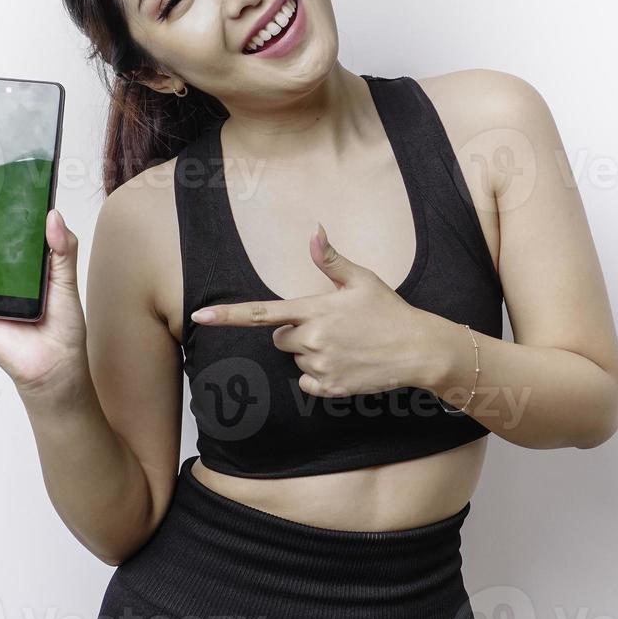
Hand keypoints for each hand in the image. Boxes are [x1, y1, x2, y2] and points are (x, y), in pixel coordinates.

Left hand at [190, 223, 431, 397]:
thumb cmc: (389, 311)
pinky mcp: (330, 387)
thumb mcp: (362, 280)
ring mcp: (320, 365)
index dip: (228, 315)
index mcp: (314, 310)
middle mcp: (312, 339)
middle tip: (330, 327)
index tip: (199, 317)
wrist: (418, 349)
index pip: (262, 313)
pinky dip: (319, 376)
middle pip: (280, 338)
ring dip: (311, 353)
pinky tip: (344, 364)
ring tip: (344, 345)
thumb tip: (315, 231)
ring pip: (296, 360)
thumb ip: (331, 260)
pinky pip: (307, 382)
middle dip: (296, 333)